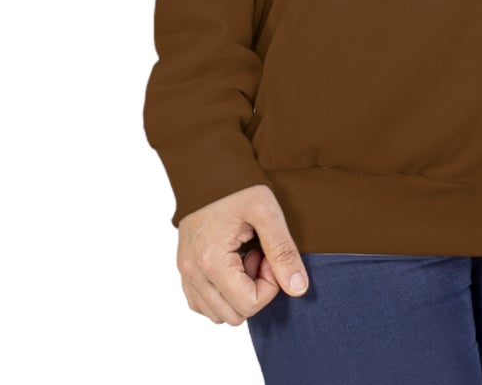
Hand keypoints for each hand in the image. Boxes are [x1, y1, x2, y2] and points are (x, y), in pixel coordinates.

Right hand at [176, 184, 309, 323]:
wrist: (207, 166)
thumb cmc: (236, 185)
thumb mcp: (267, 212)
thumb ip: (283, 251)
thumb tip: (298, 288)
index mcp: (212, 260)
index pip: (249, 304)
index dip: (270, 284)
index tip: (269, 254)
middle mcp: (193, 272)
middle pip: (234, 315)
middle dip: (254, 290)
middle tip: (259, 255)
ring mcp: (185, 273)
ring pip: (217, 314)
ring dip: (237, 294)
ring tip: (245, 258)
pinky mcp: (184, 270)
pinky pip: (201, 303)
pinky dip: (221, 294)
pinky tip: (233, 265)